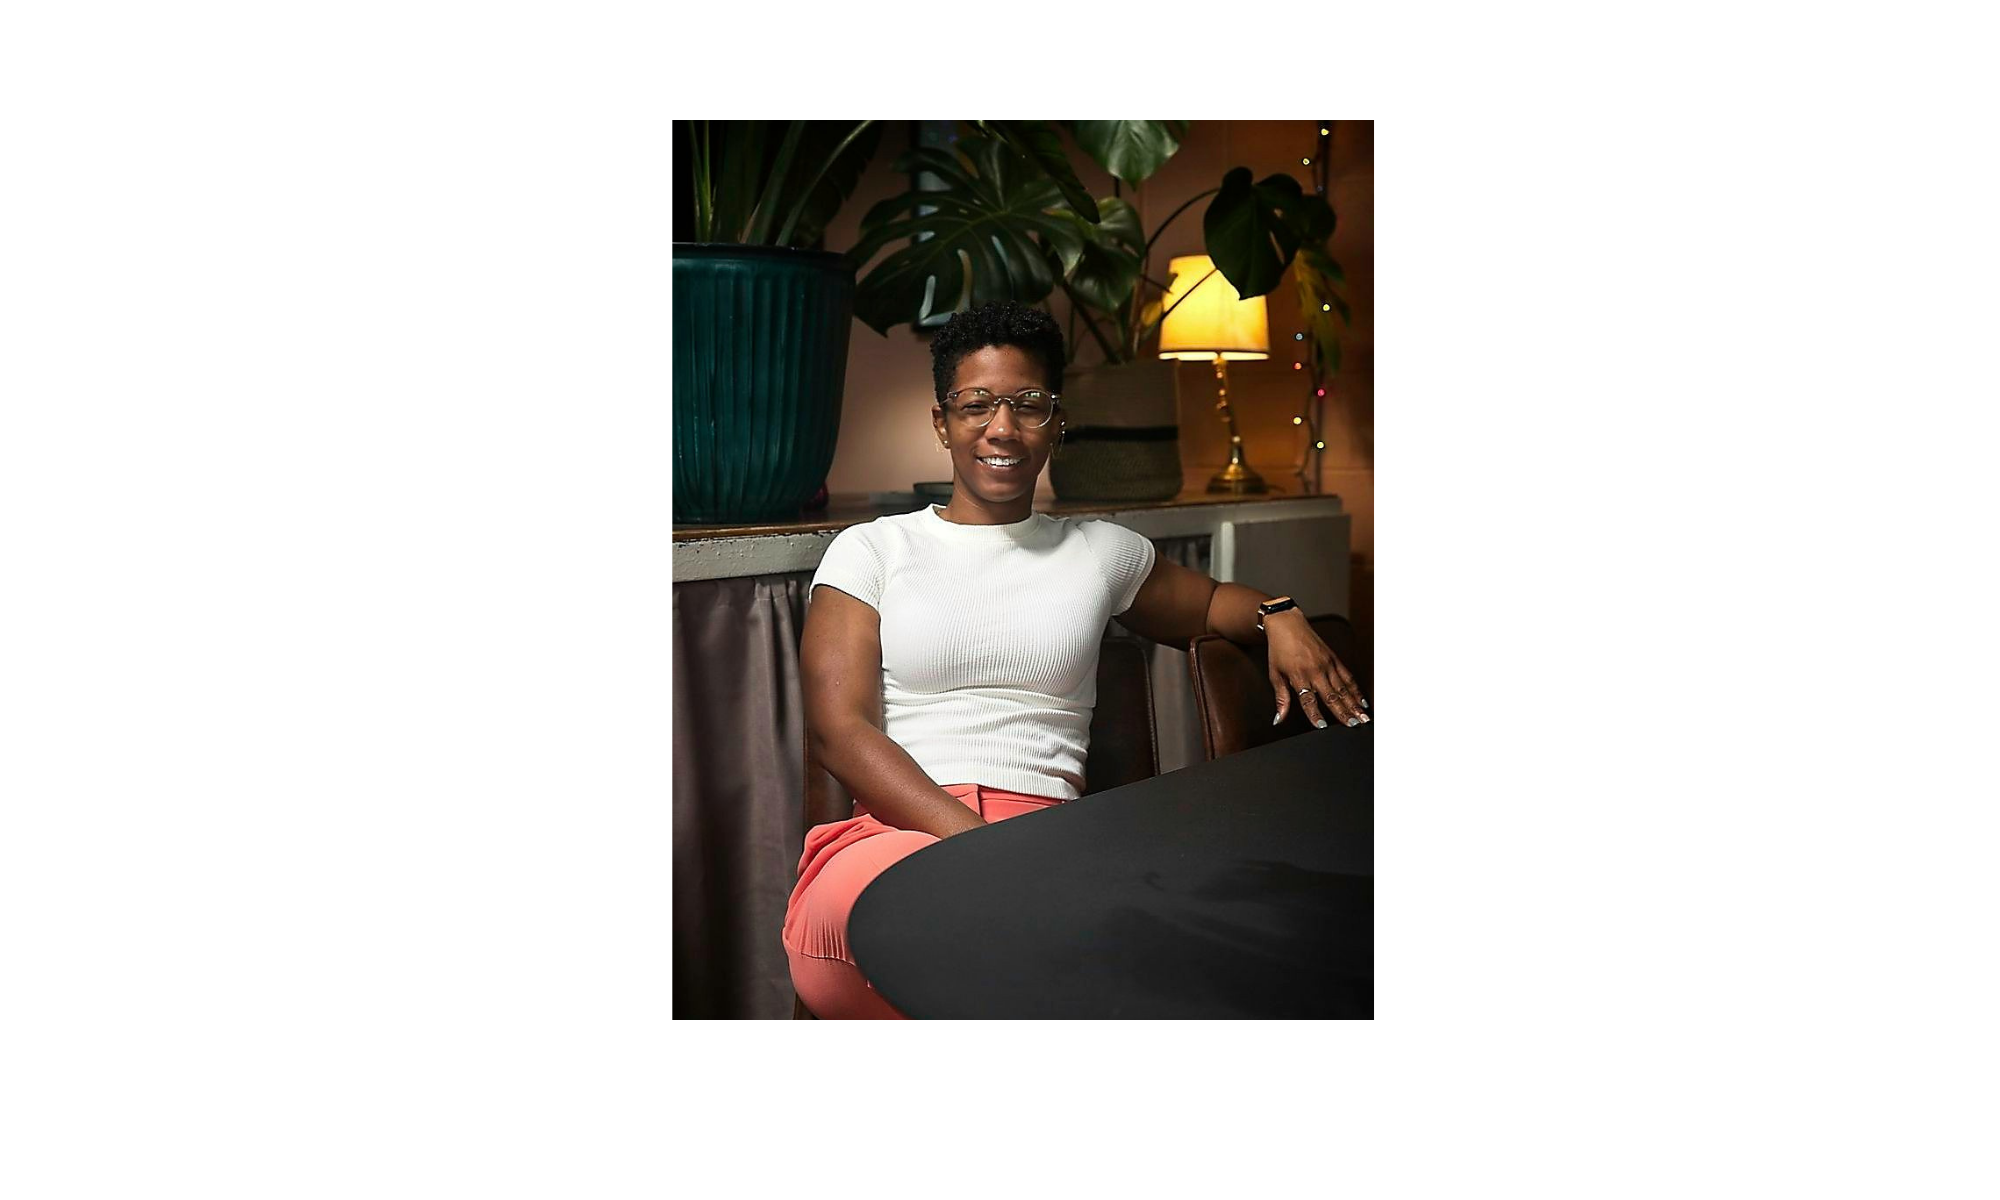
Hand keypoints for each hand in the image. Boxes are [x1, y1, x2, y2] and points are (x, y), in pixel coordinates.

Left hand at [1266, 612, 1368, 728]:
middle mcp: (1315, 670)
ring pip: (1343, 688)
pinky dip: (1355, 689)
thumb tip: (1279, 719)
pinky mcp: (1334, 659)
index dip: (1315, 714)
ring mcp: (1327, 664)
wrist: (1287, 624)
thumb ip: (1281, 699)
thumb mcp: (1275, 675)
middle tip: (1354, 725)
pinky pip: (1347, 676)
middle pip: (1331, 696)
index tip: (1322, 726)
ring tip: (1363, 717)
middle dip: (1344, 712)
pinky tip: (1361, 701)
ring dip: (1354, 704)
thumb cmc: (1279, 650)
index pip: (1308, 700)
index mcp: (1298, 676)